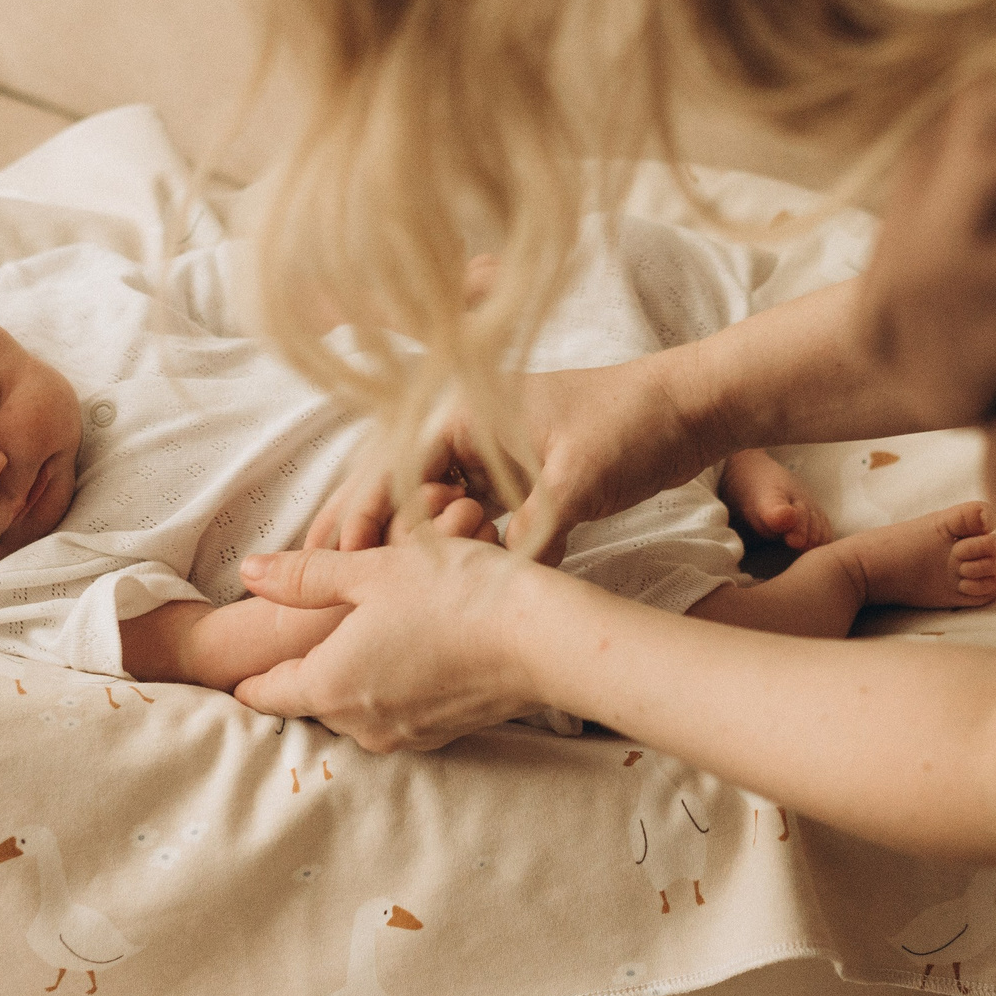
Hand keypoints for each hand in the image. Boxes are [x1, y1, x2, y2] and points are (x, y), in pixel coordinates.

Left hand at [230, 533, 554, 749]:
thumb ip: (305, 576)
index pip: (266, 694)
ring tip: (370, 629)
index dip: (248, 677)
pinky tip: (416, 645)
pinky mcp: (445, 734)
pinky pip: (399, 711)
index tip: (238, 668)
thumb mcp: (371, 570)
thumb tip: (249, 574)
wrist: (545, 639)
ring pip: (357, 706)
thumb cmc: (455, 594)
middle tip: (313, 628)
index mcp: (330, 686)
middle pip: (312, 700)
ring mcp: (407, 735)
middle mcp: (363, 724)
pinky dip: (395, 683)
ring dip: (355, 674)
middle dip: (308, 667)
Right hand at [303, 356, 721, 563]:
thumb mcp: (577, 479)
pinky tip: (421, 578)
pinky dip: (438, 541)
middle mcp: (466, 429)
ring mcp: (489, 452)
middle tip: (307, 574)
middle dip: (353, 526)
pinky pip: (462, 513)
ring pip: (422, 500)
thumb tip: (498, 587)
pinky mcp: (515, 476)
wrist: (688, 408)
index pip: (393, 468)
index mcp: (465, 413)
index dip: (361, 516)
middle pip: (391, 481)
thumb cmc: (630, 424)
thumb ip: (534, 530)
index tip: (336, 562)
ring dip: (391, 538)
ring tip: (347, 584)